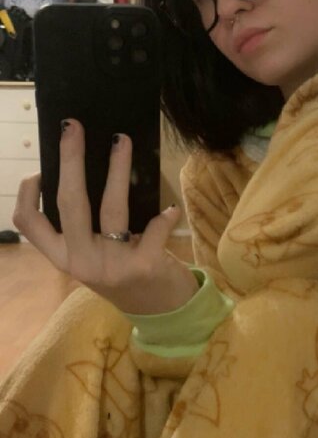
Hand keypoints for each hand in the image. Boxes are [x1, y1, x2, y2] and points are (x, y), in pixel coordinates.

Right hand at [13, 120, 198, 315]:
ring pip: (111, 207)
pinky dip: (164, 215)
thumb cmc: (124, 269)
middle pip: (69, 202)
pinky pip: (154, 228)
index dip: (27, 193)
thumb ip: (82, 227)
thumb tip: (81, 169)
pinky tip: (170, 209)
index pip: (28, 223)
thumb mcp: (93, 255)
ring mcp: (113, 265)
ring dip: (117, 169)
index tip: (40, 168)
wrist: (161, 311)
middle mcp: (81, 262)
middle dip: (71, 159)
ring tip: (121, 140)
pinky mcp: (145, 266)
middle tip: (73, 126)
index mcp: (63, 256)